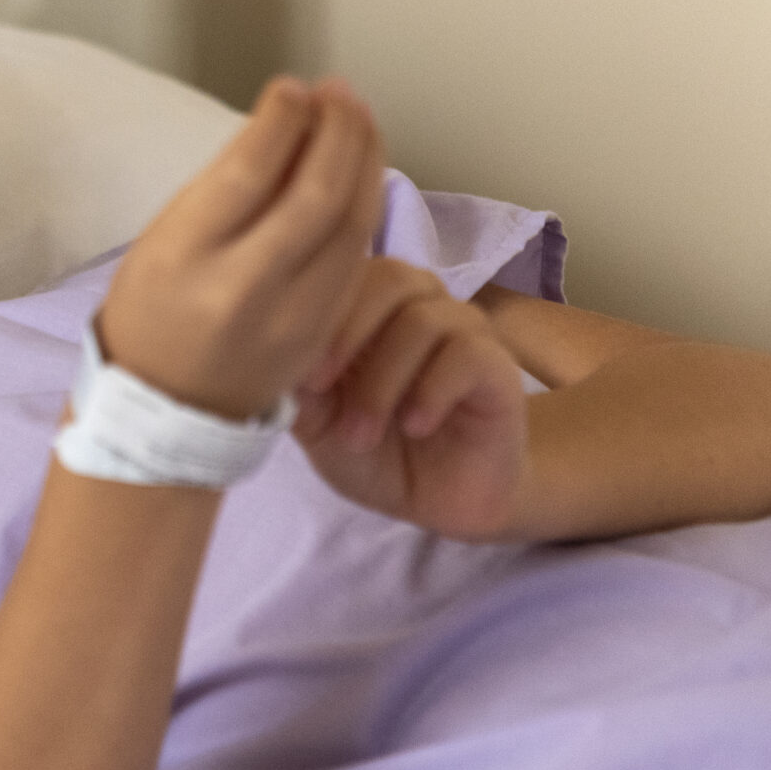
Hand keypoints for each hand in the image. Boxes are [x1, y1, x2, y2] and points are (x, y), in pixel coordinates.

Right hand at [98, 77, 387, 420]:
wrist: (166, 406)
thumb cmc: (152, 309)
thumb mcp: (163, 240)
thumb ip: (221, 189)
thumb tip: (283, 127)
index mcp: (185, 255)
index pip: (248, 173)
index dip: (281, 122)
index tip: (291, 88)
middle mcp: (241, 286)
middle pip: (314, 195)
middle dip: (336, 132)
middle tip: (339, 93)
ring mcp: (290, 315)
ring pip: (348, 223)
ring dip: (362, 159)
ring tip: (357, 116)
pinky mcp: (321, 331)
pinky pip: (354, 255)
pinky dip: (364, 203)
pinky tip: (362, 169)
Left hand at [293, 259, 530, 539]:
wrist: (441, 500)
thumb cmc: (377, 452)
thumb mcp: (319, 428)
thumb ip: (297, 390)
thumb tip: (272, 355)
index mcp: (372, 308)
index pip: (347, 269)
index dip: (318, 310)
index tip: (295, 370)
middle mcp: (421, 306)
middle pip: (391, 277)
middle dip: (346, 333)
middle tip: (321, 390)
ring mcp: (465, 332)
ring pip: (424, 319)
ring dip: (382, 381)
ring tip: (360, 434)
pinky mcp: (498, 367)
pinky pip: (468, 354)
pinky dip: (431, 390)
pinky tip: (414, 425)